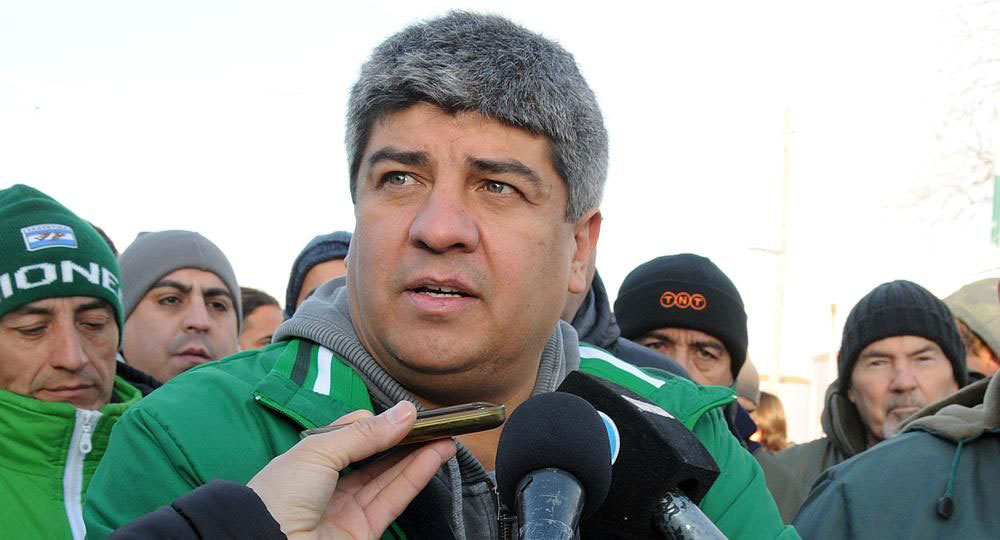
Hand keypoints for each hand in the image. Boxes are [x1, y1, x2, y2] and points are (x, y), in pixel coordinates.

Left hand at [247, 401, 456, 538]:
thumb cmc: (281, 492)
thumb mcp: (319, 450)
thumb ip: (365, 434)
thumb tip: (405, 412)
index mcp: (310, 462)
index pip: (351, 437)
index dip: (379, 424)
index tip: (406, 413)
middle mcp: (330, 486)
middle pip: (375, 460)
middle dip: (405, 441)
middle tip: (437, 424)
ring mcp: (348, 511)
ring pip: (389, 479)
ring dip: (419, 457)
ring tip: (447, 437)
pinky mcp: (364, 532)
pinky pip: (393, 500)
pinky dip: (415, 477)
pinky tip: (434, 456)